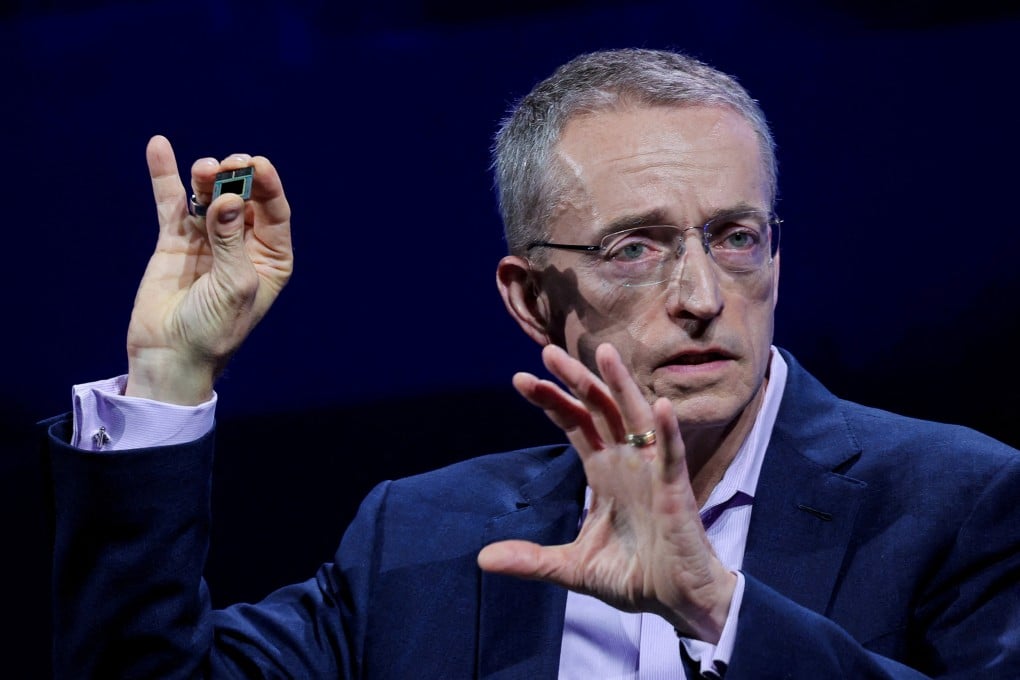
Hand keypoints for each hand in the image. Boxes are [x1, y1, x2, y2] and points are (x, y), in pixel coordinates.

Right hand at [124, 135, 292, 404]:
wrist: (171, 356)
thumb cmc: (215, 329)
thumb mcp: (233, 286)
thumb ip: (230, 240)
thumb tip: (228, 198)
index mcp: (271, 258)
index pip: (274, 211)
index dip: (267, 185)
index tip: (255, 163)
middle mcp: (244, 243)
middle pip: (244, 196)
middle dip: (236, 176)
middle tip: (226, 165)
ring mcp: (209, 238)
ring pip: (210, 194)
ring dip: (207, 176)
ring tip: (202, 170)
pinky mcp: (176, 240)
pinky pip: (172, 202)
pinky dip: (166, 175)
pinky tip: (160, 147)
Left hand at [477, 343, 735, 641]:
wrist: (679, 601)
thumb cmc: (634, 578)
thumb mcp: (572, 568)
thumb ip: (531, 560)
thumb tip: (482, 559)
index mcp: (604, 472)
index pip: (575, 424)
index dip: (551, 401)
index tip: (520, 380)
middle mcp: (627, 462)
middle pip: (598, 409)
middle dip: (574, 380)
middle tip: (548, 353)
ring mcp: (651, 471)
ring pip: (635, 416)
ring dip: (620, 384)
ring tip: (604, 352)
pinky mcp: (675, 490)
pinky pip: (671, 454)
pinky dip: (666, 430)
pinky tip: (658, 405)